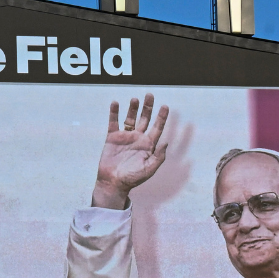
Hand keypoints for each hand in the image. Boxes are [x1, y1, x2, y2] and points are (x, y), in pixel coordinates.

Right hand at [91, 94, 169, 208]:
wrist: (113, 182)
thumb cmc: (132, 178)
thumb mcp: (149, 169)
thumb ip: (158, 157)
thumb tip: (166, 142)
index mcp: (148, 145)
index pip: (157, 127)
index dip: (162, 117)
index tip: (165, 106)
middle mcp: (138, 138)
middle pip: (145, 119)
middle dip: (148, 107)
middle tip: (150, 95)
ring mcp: (125, 137)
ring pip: (130, 118)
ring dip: (133, 108)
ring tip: (135, 99)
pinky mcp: (112, 137)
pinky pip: (113, 122)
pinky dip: (114, 113)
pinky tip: (115, 103)